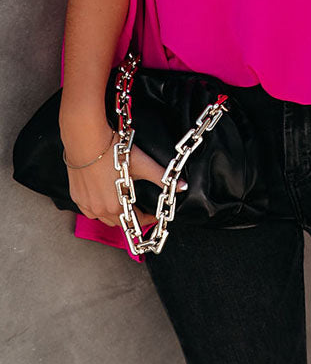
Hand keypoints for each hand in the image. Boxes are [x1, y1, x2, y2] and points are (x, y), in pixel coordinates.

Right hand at [64, 121, 187, 228]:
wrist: (86, 140)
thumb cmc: (112, 152)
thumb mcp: (141, 164)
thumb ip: (161, 177)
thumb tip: (182, 186)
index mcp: (116, 206)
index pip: (136, 220)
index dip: (147, 219)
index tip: (152, 216)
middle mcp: (100, 210)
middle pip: (118, 222)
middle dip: (131, 217)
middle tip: (140, 209)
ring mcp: (86, 204)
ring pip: (102, 218)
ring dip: (113, 215)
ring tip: (122, 204)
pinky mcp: (76, 196)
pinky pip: (88, 210)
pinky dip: (97, 208)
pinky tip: (103, 198)